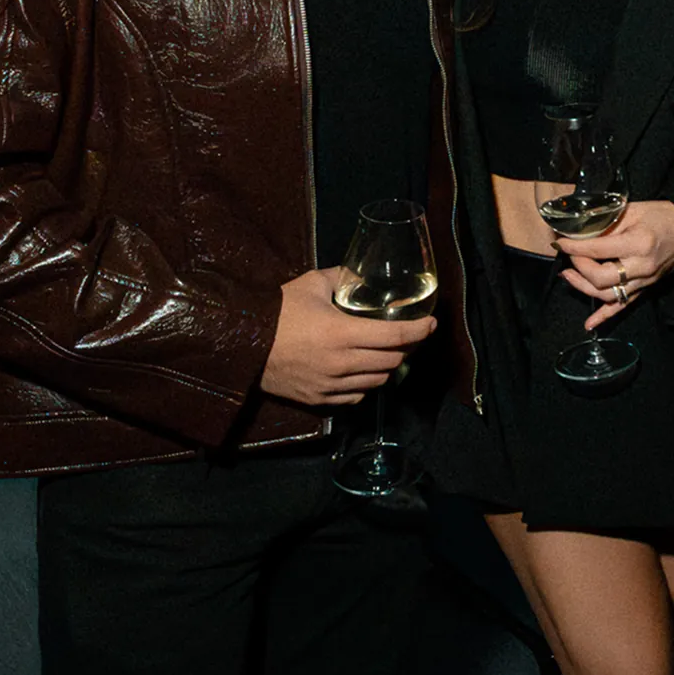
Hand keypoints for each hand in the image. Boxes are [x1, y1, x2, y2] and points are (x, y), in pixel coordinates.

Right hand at [259, 268, 436, 406]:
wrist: (241, 344)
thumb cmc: (276, 311)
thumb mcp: (311, 285)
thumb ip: (340, 277)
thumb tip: (359, 275)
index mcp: (343, 333)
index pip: (396, 336)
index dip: (420, 330)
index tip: (431, 324)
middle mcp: (342, 363)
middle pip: (393, 361)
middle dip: (407, 348)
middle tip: (410, 336)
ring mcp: (331, 385)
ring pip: (378, 381)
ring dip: (388, 367)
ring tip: (388, 353)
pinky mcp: (320, 400)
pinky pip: (357, 396)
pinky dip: (366, 385)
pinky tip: (363, 371)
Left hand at [556, 200, 673, 327]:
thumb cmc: (663, 215)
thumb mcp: (633, 210)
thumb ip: (607, 223)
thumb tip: (580, 233)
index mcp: (638, 244)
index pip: (597, 250)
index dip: (574, 247)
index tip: (559, 241)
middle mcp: (641, 267)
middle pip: (600, 278)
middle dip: (579, 267)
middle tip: (570, 256)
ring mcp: (645, 281)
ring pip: (607, 296)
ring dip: (583, 288)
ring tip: (568, 276)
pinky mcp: (647, 288)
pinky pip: (623, 307)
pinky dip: (604, 317)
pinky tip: (589, 324)